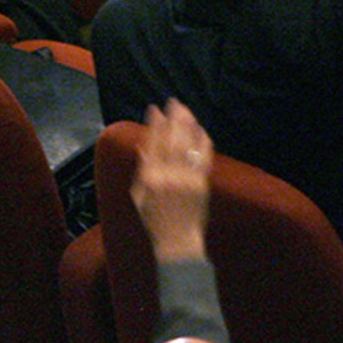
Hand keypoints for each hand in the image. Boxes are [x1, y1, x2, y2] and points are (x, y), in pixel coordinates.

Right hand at [132, 99, 211, 261]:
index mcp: (148, 177)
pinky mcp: (201, 183)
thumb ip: (143, 169)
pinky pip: (203, 157)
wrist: (176, 239)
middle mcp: (167, 175)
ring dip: (188, 125)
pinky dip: (203, 142)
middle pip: (172, 140)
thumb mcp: (139, 194)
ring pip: (188, 145)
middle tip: (175, 103)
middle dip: (174, 119)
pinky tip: (201, 131)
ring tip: (187, 111)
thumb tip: (145, 146)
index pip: (151, 144)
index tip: (154, 109)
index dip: (154, 124)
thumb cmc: (153, 219)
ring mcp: (186, 179)